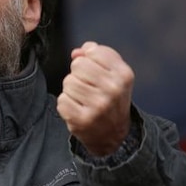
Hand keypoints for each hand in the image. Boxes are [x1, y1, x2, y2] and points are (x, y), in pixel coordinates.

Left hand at [57, 41, 133, 155]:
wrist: (113, 134)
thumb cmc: (111, 100)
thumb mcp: (114, 74)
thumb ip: (98, 56)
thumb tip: (77, 52)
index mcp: (123, 74)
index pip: (93, 51)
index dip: (90, 60)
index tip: (96, 71)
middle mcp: (113, 89)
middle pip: (78, 65)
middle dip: (79, 74)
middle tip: (88, 87)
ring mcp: (98, 106)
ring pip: (68, 82)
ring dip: (71, 90)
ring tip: (83, 99)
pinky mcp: (82, 119)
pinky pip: (62, 100)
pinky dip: (66, 105)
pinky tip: (78, 110)